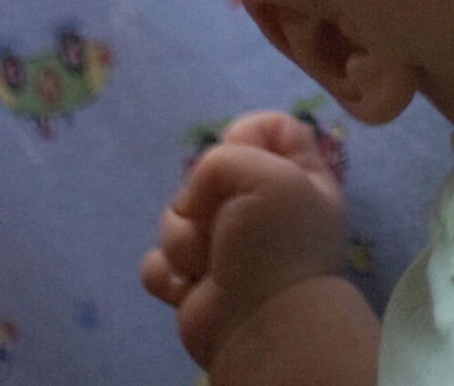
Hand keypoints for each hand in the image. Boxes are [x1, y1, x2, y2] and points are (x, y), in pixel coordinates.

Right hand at [141, 111, 348, 369]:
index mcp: (296, 178)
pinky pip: (157, 260)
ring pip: (175, 217)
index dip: (247, 133)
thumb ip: (225, 157)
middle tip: (221, 221)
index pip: (271, 129)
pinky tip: (190, 286)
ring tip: (209, 264)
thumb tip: (196, 196)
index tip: (237, 152)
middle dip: (201, 196)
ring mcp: (224, 246)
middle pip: (208, 173)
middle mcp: (261, 209)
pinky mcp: (192, 280)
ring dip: (184, 240)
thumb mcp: (270, 175)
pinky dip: (168, 273)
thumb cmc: (276, 245)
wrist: (260, 325)